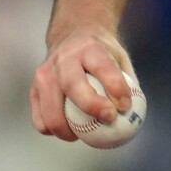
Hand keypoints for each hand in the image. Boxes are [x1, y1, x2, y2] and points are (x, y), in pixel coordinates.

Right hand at [30, 26, 135, 141]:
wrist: (72, 34)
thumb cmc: (100, 52)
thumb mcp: (118, 56)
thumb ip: (127, 81)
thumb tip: (135, 112)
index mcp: (90, 48)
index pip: (103, 67)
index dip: (115, 87)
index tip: (125, 105)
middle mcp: (64, 59)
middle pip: (73, 85)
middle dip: (91, 106)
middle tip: (108, 119)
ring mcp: (46, 73)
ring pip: (51, 106)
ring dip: (67, 127)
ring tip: (82, 136)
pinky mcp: (34, 87)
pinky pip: (39, 116)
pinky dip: (51, 129)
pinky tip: (67, 131)